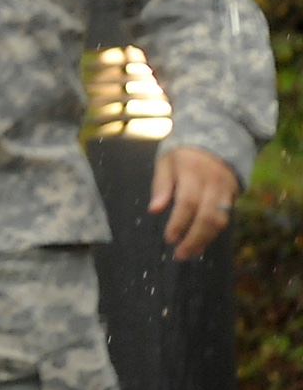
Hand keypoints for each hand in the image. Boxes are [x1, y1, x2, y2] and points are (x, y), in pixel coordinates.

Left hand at [150, 146, 240, 260]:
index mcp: (192, 171)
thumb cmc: (184, 152)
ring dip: (205, 239)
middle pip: (208, 216)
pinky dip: (214, 231)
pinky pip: (226, 216)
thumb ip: (161, 185)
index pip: (188, 203)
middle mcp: (213, 182)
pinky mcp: (234, 194)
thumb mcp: (166, 161)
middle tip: (180, 254)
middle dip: (194, 238)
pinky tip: (201, 241)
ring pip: (220, 220)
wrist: (218, 135)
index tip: (168, 238)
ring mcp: (226, 188)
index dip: (179, 223)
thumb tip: (154, 210)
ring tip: (190, 252)